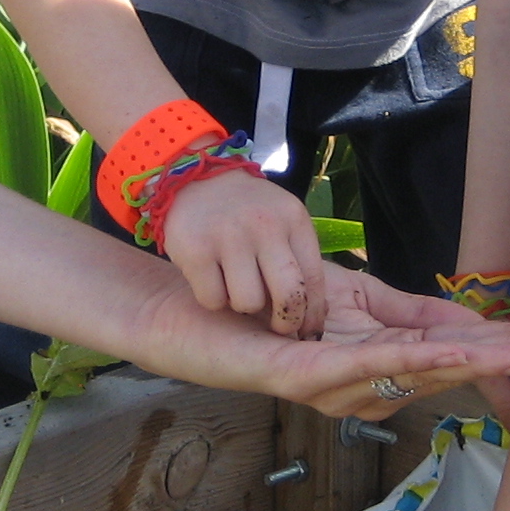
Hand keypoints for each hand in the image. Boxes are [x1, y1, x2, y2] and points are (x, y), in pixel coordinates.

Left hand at [132, 263, 509, 420]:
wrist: (194, 315)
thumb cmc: (270, 312)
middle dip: (503, 362)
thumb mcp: (354, 300)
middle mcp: (361, 389)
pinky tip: (444, 354)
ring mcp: (331, 386)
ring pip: (412, 373)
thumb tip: (471, 328)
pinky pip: (362, 365)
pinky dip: (407, 359)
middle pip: (443, 373)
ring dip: (469, 364)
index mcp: (378, 371)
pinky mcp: (299, 375)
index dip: (504, 353)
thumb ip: (410, 316)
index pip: (453, 359)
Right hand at [158, 172, 328, 335]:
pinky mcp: (195, 250)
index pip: (314, 279)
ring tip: (236, 286)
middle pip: (288, 297)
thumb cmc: (247, 211)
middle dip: (286, 321)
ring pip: (248, 303)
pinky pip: (213, 300)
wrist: (196, 178)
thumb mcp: (281, 221)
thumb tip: (312, 319)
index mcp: (293, 219)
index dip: (313, 314)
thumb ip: (297, 259)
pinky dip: (213, 300)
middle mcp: (264, 226)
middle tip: (278, 327)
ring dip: (242, 305)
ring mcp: (228, 237)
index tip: (308, 331)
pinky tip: (211, 280)